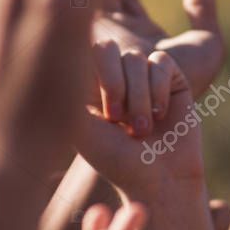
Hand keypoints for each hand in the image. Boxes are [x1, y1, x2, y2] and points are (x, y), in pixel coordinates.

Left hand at [79, 42, 203, 192]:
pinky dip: (159, 90)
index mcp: (88, 85)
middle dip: (117, 86)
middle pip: (111, 50)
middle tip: (119, 120)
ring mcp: (143, 75)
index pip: (84, 53)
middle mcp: (115, 76)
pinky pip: (161, 63)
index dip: (96, 79)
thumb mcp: (81, 128)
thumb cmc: (115, 160)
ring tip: (142, 129)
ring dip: (139, 98)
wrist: (159, 178)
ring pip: (137, 59)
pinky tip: (160, 114)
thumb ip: (68, 91)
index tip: (105, 116)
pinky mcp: (171, 77)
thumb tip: (57, 53)